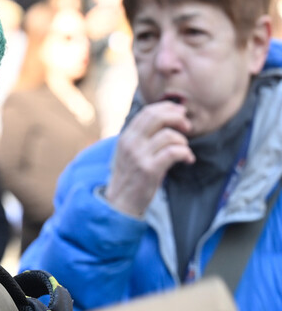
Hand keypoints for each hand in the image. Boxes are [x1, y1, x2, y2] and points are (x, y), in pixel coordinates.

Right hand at [105, 101, 194, 217]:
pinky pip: (173, 152)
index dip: (167, 108)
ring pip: (168, 135)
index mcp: (126, 137)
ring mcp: (139, 156)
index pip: (147, 112)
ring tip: (184, 150)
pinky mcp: (149, 169)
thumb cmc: (131, 177)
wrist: (121, 202)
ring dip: (183, 141)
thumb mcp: (130, 152)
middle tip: (187, 126)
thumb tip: (166, 119)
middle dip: (177, 118)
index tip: (180, 112)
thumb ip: (143, 137)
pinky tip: (187, 159)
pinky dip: (185, 154)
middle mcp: (130, 143)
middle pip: (157, 117)